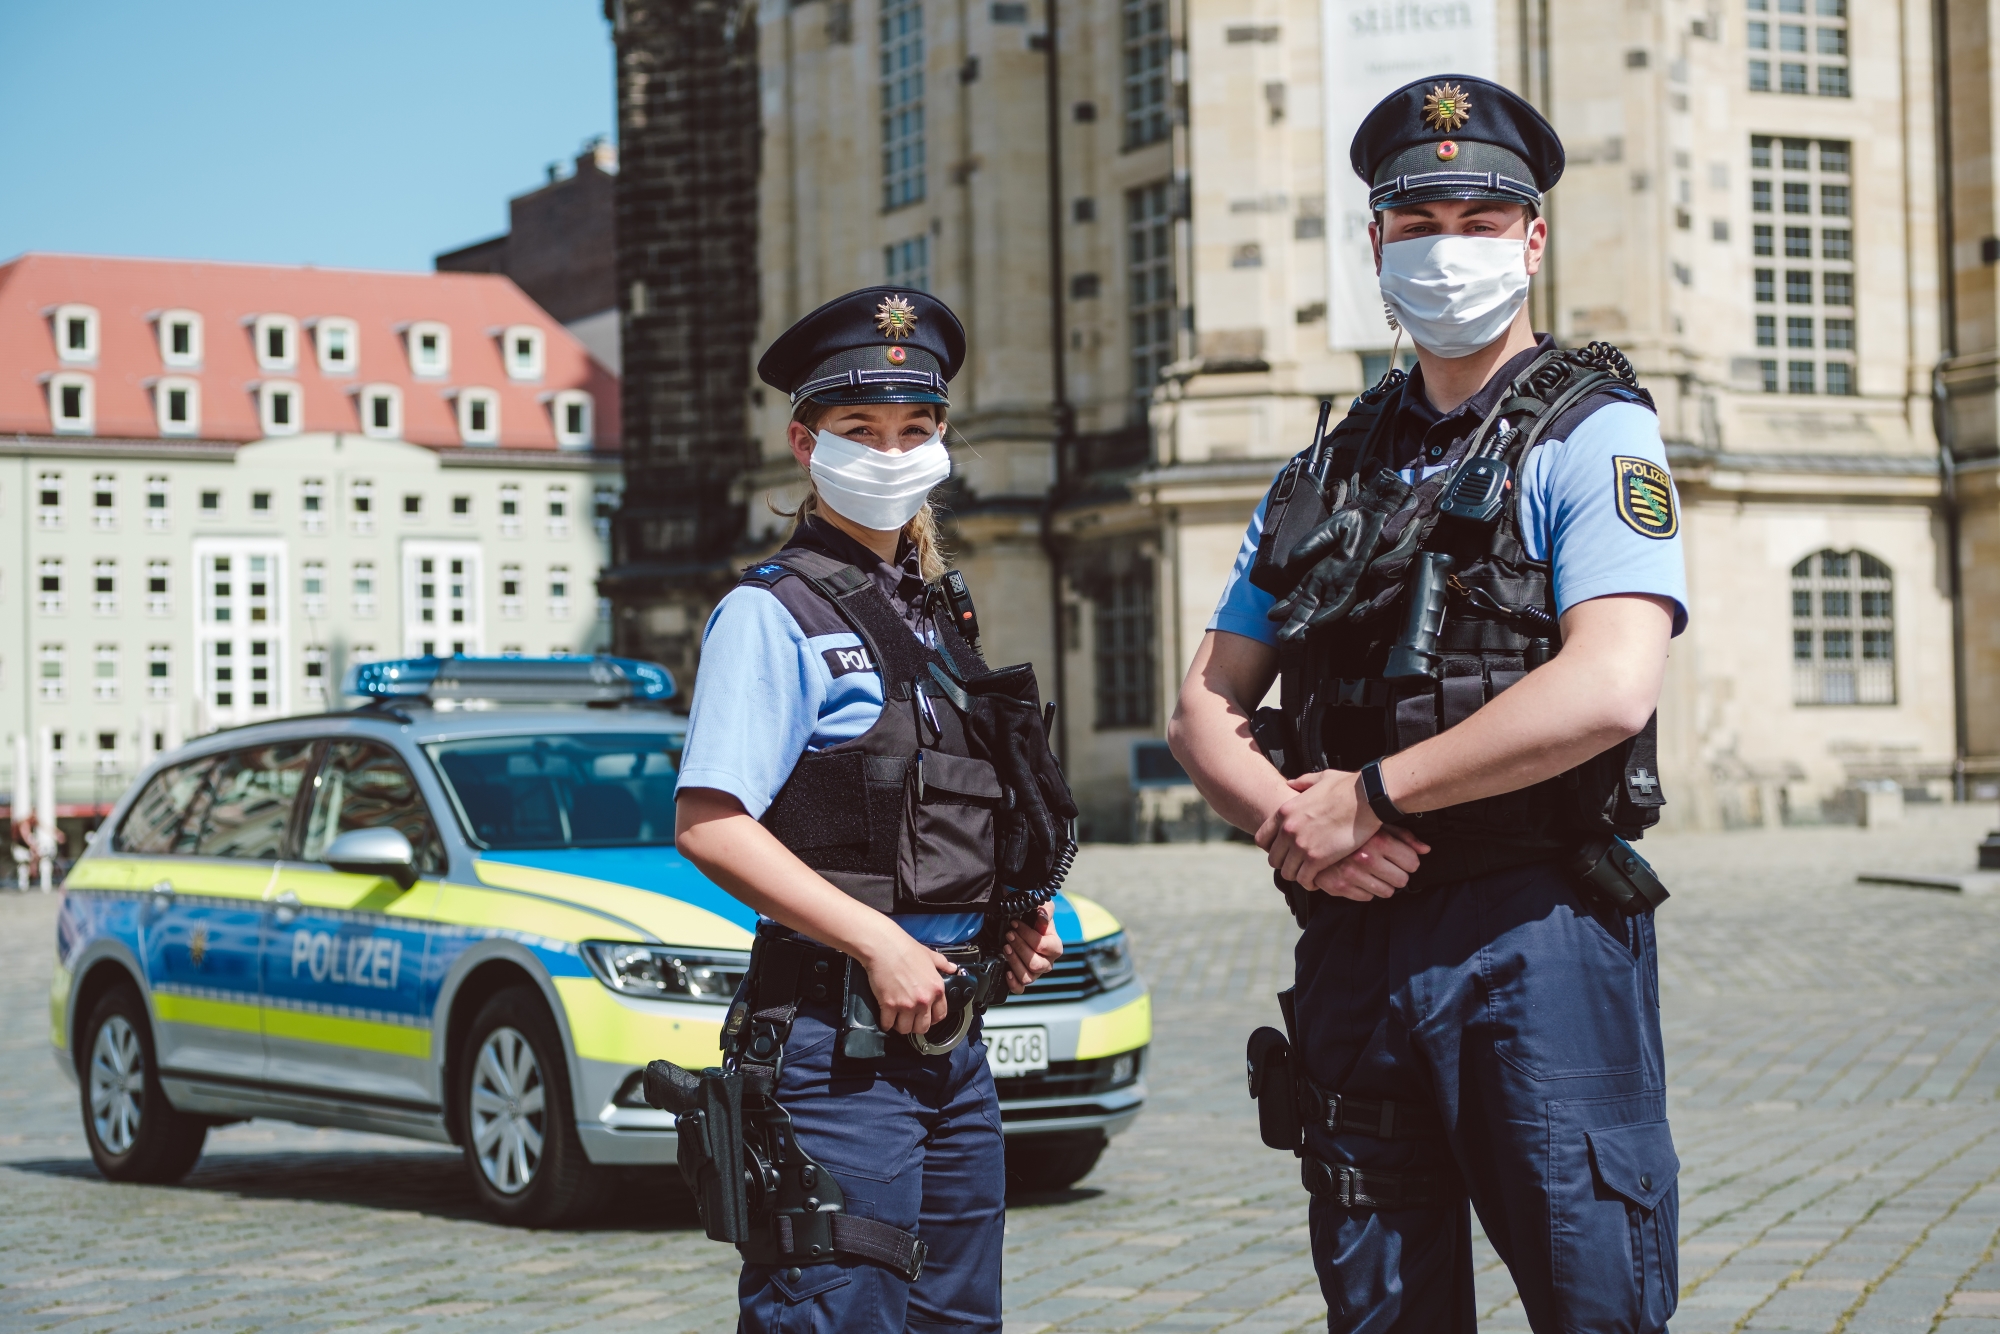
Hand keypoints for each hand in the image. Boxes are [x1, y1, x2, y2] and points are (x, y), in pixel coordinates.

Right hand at [855, 926, 956, 1034]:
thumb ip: (943, 964)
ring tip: (897, 1019)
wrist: (884, 946)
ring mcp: (906, 1004)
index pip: (940, 1015)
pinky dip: (886, 1023)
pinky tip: (885, 1017)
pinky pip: (888, 1024)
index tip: (925, 1017)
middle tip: (909, 1019)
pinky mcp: (889, 1005)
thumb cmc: (906, 948)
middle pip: (923, 1027)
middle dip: (916, 1025)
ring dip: (900, 1026)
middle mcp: (924, 1000)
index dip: (933, 1018)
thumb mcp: (930, 955)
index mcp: (936, 989)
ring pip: (905, 1029)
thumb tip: (953, 969)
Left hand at [1002, 906, 1061, 993]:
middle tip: (1009, 935)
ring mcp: (1036, 973)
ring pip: (1027, 977)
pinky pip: (1020, 988)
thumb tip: (1041, 914)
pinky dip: (1013, 982)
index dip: (1027, 934)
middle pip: (1035, 963)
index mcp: (1054, 947)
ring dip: (1014, 961)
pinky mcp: (1024, 980)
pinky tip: (1007, 971)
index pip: (1042, 945)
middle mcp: (1047, 963)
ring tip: (1006, 948)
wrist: (1029, 930)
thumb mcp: (1042, 910)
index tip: (1014, 923)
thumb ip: (1045, 909)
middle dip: (1019, 947)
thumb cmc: (1036, 921)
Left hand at [1256, 769, 1380, 887]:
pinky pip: (1304, 880)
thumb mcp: (1319, 779)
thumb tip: (1291, 784)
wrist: (1367, 798)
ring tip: (1310, 873)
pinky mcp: (1317, 858)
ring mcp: (1300, 845)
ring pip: (1287, 873)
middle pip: (1273, 860)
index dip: (1272, 848)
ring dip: (1298, 875)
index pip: (1262, 839)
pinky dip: (1310, 882)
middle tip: (1300, 864)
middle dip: (1286, 863)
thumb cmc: (1348, 787)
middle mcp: (1288, 830)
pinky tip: (1319, 879)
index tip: (1285, 851)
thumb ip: (1301, 783)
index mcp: (1285, 812)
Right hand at [1308, 825, 1429, 900]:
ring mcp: (1351, 874)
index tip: (1402, 858)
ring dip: (1384, 884)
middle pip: (1402, 880)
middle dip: (1398, 874)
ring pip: (1386, 892)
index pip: (1412, 863)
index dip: (1410, 861)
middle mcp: (1365, 858)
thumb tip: (1426, 849)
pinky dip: (1365, 889)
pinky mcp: (1338, 886)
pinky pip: (1366, 897)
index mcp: (1377, 840)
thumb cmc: (1346, 823)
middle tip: (1389, 865)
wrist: (1308, 828)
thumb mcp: (1376, 823)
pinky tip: (1359, 876)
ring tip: (1374, 871)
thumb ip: (1404, 836)